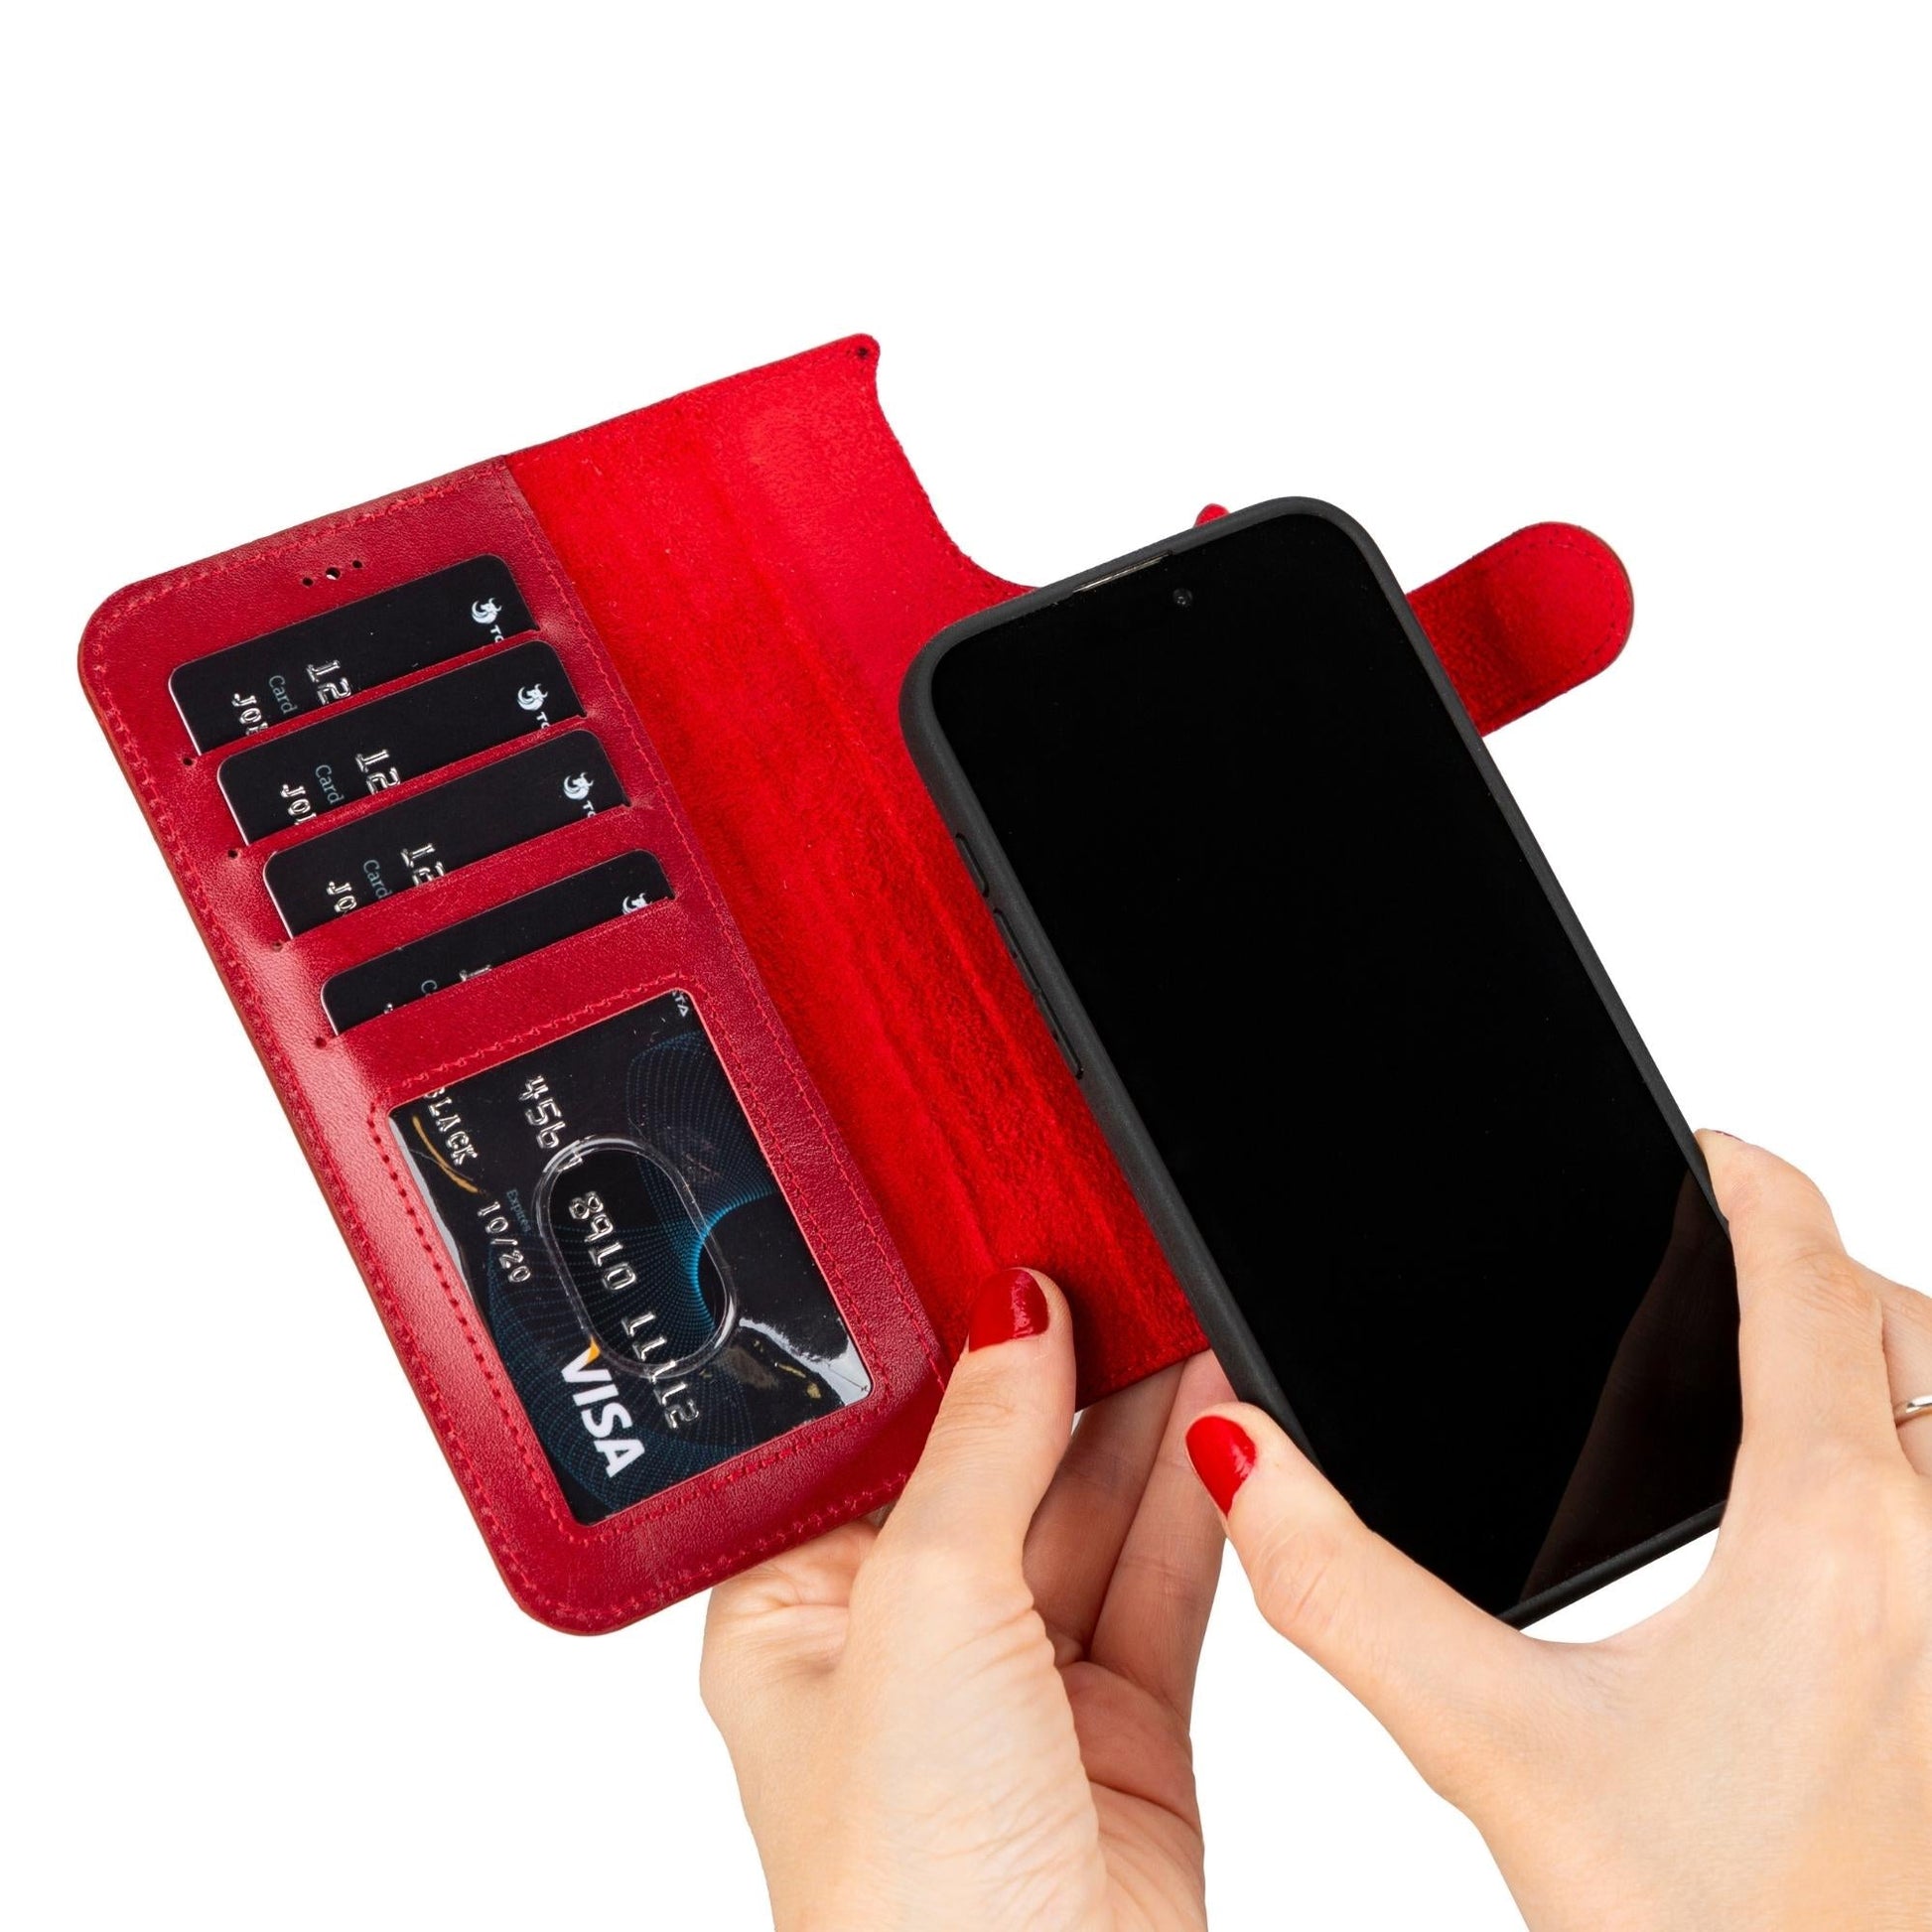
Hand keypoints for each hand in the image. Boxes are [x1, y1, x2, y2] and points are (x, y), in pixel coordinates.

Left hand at [702, 1269, 1231, 1930]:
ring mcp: (1018, 1689)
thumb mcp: (924, 1615)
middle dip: (1058, 1374)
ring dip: (1138, 1424)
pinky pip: (1160, 1583)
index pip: (876, 1441)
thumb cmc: (905, 1892)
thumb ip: (981, 1451)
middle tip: (1118, 1262)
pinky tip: (1223, 1423)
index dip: (941, 1347)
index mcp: (796, 1615)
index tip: (1002, 1250)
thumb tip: (1011, 1314)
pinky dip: (1195, 1505)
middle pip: (993, 1466)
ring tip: (1184, 1307)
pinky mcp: (1122, 1728)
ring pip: (1088, 1515)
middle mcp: (903, 1647)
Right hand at [1188, 1133, 1931, 1930]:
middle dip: (1832, 1277)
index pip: (1811, 1283)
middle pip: (1916, 1331)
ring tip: (1804, 1383)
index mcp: (1831, 1544)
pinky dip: (1925, 1466)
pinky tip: (1851, 1533)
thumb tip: (1247, 1461)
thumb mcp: (1500, 1750)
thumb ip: (1348, 1592)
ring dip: (1902, 1371)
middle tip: (1743, 1273)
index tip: (1719, 1153)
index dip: (1760, 1189)